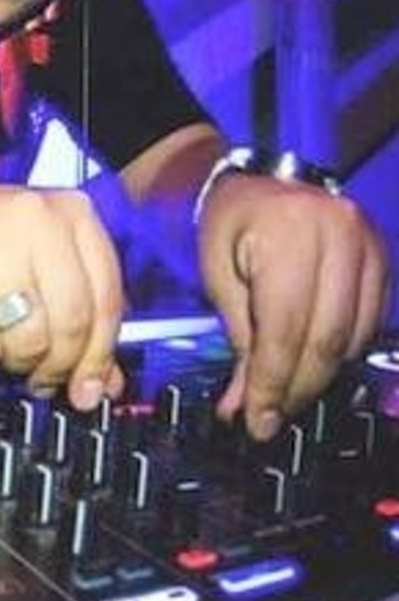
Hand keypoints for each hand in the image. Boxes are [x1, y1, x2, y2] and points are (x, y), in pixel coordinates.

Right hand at [0, 186, 126, 408]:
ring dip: (21, 362)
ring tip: (8, 351)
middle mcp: (36, 219)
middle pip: (73, 320)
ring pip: (31, 338)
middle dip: (61, 365)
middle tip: (46, 381)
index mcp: (71, 210)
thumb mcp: (38, 261)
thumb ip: (77, 312)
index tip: (92, 387)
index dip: (102, 352)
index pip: (108, 296)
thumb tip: (105, 383)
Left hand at [197, 174, 390, 439]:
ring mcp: (368, 244)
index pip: (287, 330)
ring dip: (321, 374)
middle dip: (298, 387)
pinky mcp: (382, 256)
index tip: (257, 421)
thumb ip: (238, 341)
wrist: (257, 180)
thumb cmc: (227, 224)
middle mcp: (340, 235)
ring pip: (353, 336)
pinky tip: (314, 363)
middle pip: (327, 338)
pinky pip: (370, 321)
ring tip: (287, 393)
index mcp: (289, 234)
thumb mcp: (218, 277)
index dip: (273, 383)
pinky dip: (343, 350)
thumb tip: (244, 406)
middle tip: (271, 417)